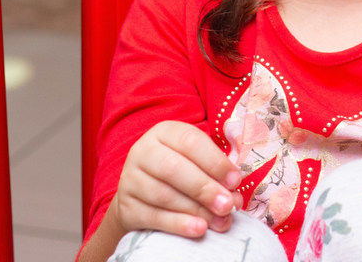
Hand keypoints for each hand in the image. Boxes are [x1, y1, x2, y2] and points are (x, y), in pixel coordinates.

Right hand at [113, 120, 243, 237]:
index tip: (235, 181)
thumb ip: (215, 174)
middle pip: (173, 168)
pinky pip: (153, 217)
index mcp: (164, 132)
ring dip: (196, 209)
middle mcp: (143, 151)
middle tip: (228, 205)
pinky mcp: (125, 206)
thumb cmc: (181, 173)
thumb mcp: (196, 161)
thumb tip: (234, 196)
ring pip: (163, 194)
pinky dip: (178, 224)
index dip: (215, 162)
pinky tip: (199, 228)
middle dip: (204, 188)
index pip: (190, 141)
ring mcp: (130, 179)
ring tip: (219, 221)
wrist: (141, 195)